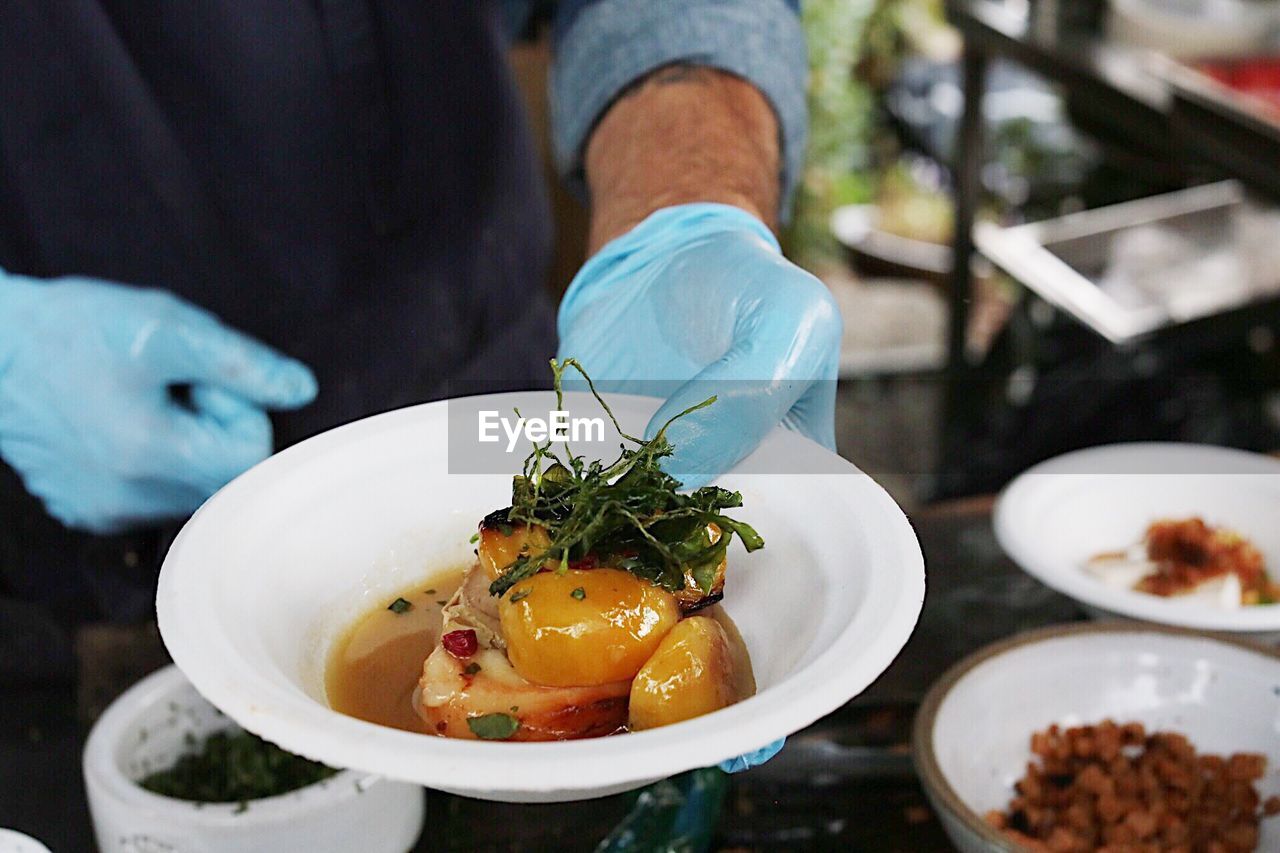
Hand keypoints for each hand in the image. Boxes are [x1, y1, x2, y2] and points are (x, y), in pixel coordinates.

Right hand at [0, 273, 316, 532]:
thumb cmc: (75, 329)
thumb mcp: (166, 327)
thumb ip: (242, 363)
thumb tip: (302, 391)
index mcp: (152, 455)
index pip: (252, 454)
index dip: (238, 409)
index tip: (200, 381)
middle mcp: (129, 500)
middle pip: (226, 478)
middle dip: (215, 430)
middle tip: (171, 390)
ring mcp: (107, 514)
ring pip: (194, 491)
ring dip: (187, 448)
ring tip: (142, 406)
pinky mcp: (90, 515)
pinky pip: (156, 499)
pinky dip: (154, 466)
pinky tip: (120, 428)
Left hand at [558, 203, 840, 772]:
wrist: (663, 257)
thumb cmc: (749, 288)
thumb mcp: (787, 317)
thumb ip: (762, 385)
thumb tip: (698, 463)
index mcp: (780, 499)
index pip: (785, 600)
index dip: (766, 672)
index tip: (742, 738)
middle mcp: (706, 515)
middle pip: (690, 610)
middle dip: (660, 672)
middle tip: (626, 724)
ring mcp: (639, 498)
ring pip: (613, 577)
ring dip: (584, 624)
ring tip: (544, 679)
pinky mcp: (581, 472)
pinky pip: (556, 516)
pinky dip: (533, 542)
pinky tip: (500, 578)